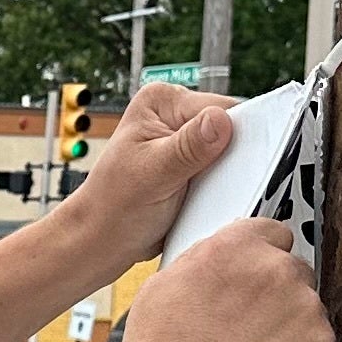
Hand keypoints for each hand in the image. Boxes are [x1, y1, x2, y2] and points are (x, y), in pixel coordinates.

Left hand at [62, 81, 234, 272]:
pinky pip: (227, 170)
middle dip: (233, 158)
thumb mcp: (153, 173)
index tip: (237, 164)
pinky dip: (226, 186)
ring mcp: (188, 139)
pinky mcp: (196, 164)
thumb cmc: (114, 205)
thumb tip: (221, 121)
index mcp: (162, 101)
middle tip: (219, 185)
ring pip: (234, 151)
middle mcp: (177, 113)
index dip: (237, 136)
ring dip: (231, 175)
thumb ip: (189, 147)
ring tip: (209, 194)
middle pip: (233, 127)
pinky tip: (212, 199)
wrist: (104, 239)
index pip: (221, 108)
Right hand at [104, 219, 333, 341]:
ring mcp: (305, 309)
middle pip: (293, 271)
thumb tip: (228, 259)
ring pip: (306, 310)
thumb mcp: (166, 282)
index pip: (273, 233)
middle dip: (275, 296)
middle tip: (244, 328)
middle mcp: (277, 269)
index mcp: (238, 245)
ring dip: (288, 328)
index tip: (253, 282)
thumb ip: (210, 259)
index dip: (260, 260)